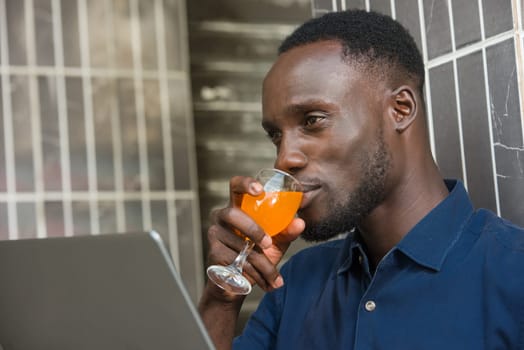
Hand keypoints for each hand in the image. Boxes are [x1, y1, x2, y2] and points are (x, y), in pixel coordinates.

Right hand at [205, 175, 304, 295]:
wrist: (239, 285)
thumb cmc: (256, 255)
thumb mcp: (275, 242)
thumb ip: (286, 231)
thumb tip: (300, 223)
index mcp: (238, 207)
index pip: (236, 186)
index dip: (245, 183)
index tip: (260, 190)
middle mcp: (222, 216)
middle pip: (233, 214)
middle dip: (253, 229)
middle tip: (268, 244)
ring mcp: (214, 234)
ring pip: (239, 244)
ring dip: (262, 263)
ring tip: (275, 277)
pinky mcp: (212, 252)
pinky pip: (235, 260)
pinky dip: (254, 274)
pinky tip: (264, 283)